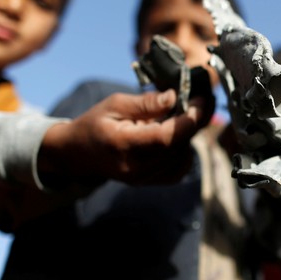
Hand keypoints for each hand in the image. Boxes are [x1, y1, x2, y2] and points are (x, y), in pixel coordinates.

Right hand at [38, 89, 210, 185]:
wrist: (78, 153)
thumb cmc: (96, 124)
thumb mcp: (115, 104)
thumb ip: (145, 103)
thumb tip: (173, 97)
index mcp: (124, 145)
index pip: (167, 137)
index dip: (191, 118)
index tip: (202, 99)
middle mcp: (136, 168)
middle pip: (179, 146)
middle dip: (195, 122)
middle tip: (199, 102)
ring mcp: (144, 179)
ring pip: (183, 158)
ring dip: (189, 135)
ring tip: (181, 117)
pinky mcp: (150, 183)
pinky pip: (179, 169)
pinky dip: (184, 150)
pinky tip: (176, 136)